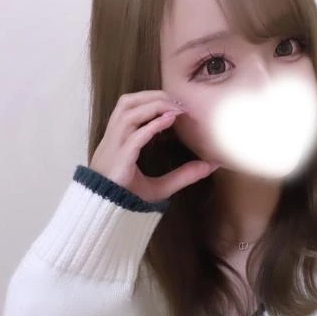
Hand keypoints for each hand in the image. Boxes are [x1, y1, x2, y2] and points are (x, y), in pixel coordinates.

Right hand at [89, 90, 217, 202]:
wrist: (105, 219)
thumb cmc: (128, 202)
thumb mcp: (161, 187)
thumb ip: (183, 175)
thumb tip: (211, 166)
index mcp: (117, 143)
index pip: (129, 108)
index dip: (150, 100)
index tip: (176, 103)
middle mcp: (112, 141)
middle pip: (126, 102)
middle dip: (153, 96)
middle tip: (178, 100)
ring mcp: (113, 149)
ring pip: (128, 113)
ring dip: (154, 106)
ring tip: (176, 108)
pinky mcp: (119, 161)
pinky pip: (134, 137)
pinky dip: (152, 125)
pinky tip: (169, 120)